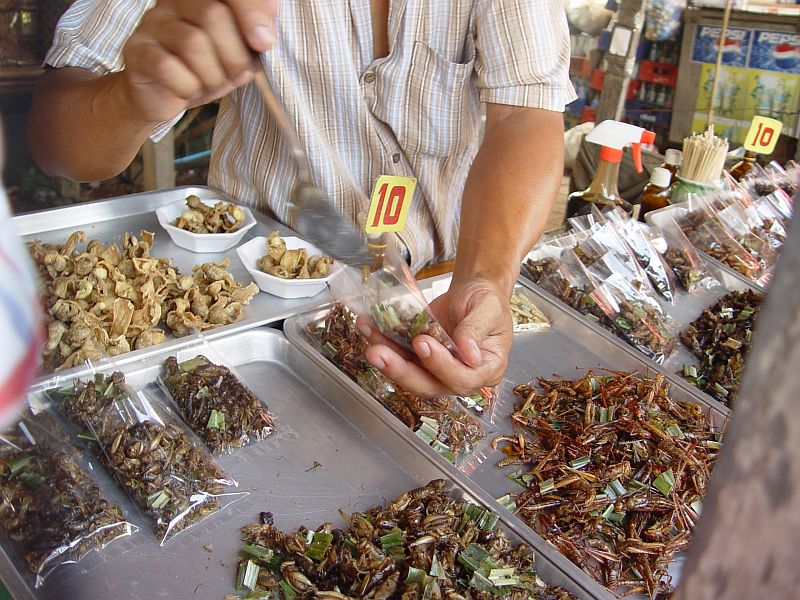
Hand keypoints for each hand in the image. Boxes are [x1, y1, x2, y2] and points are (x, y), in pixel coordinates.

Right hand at [121, 0, 278, 122]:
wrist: (165, 96)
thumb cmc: (207, 70)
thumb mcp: (239, 53)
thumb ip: (255, 37)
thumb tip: (265, 36)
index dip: (251, 11)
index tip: (264, 42)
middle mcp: (174, 1)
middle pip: (213, 14)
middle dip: (234, 56)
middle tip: (234, 75)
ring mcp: (152, 23)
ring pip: (193, 42)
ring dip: (212, 75)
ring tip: (210, 84)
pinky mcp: (136, 50)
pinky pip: (167, 67)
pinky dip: (187, 87)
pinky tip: (188, 90)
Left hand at [360, 276, 512, 396]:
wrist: (473, 291)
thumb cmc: (487, 301)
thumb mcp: (488, 308)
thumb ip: (477, 330)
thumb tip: (469, 354)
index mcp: (485, 370)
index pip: (462, 378)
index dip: (441, 365)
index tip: (423, 343)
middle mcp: (459, 375)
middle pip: (428, 384)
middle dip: (400, 371)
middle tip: (378, 353)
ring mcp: (436, 368)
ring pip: (408, 373)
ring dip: (386, 359)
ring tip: (369, 339)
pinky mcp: (418, 357)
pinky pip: (399, 355)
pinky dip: (382, 342)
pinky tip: (368, 327)